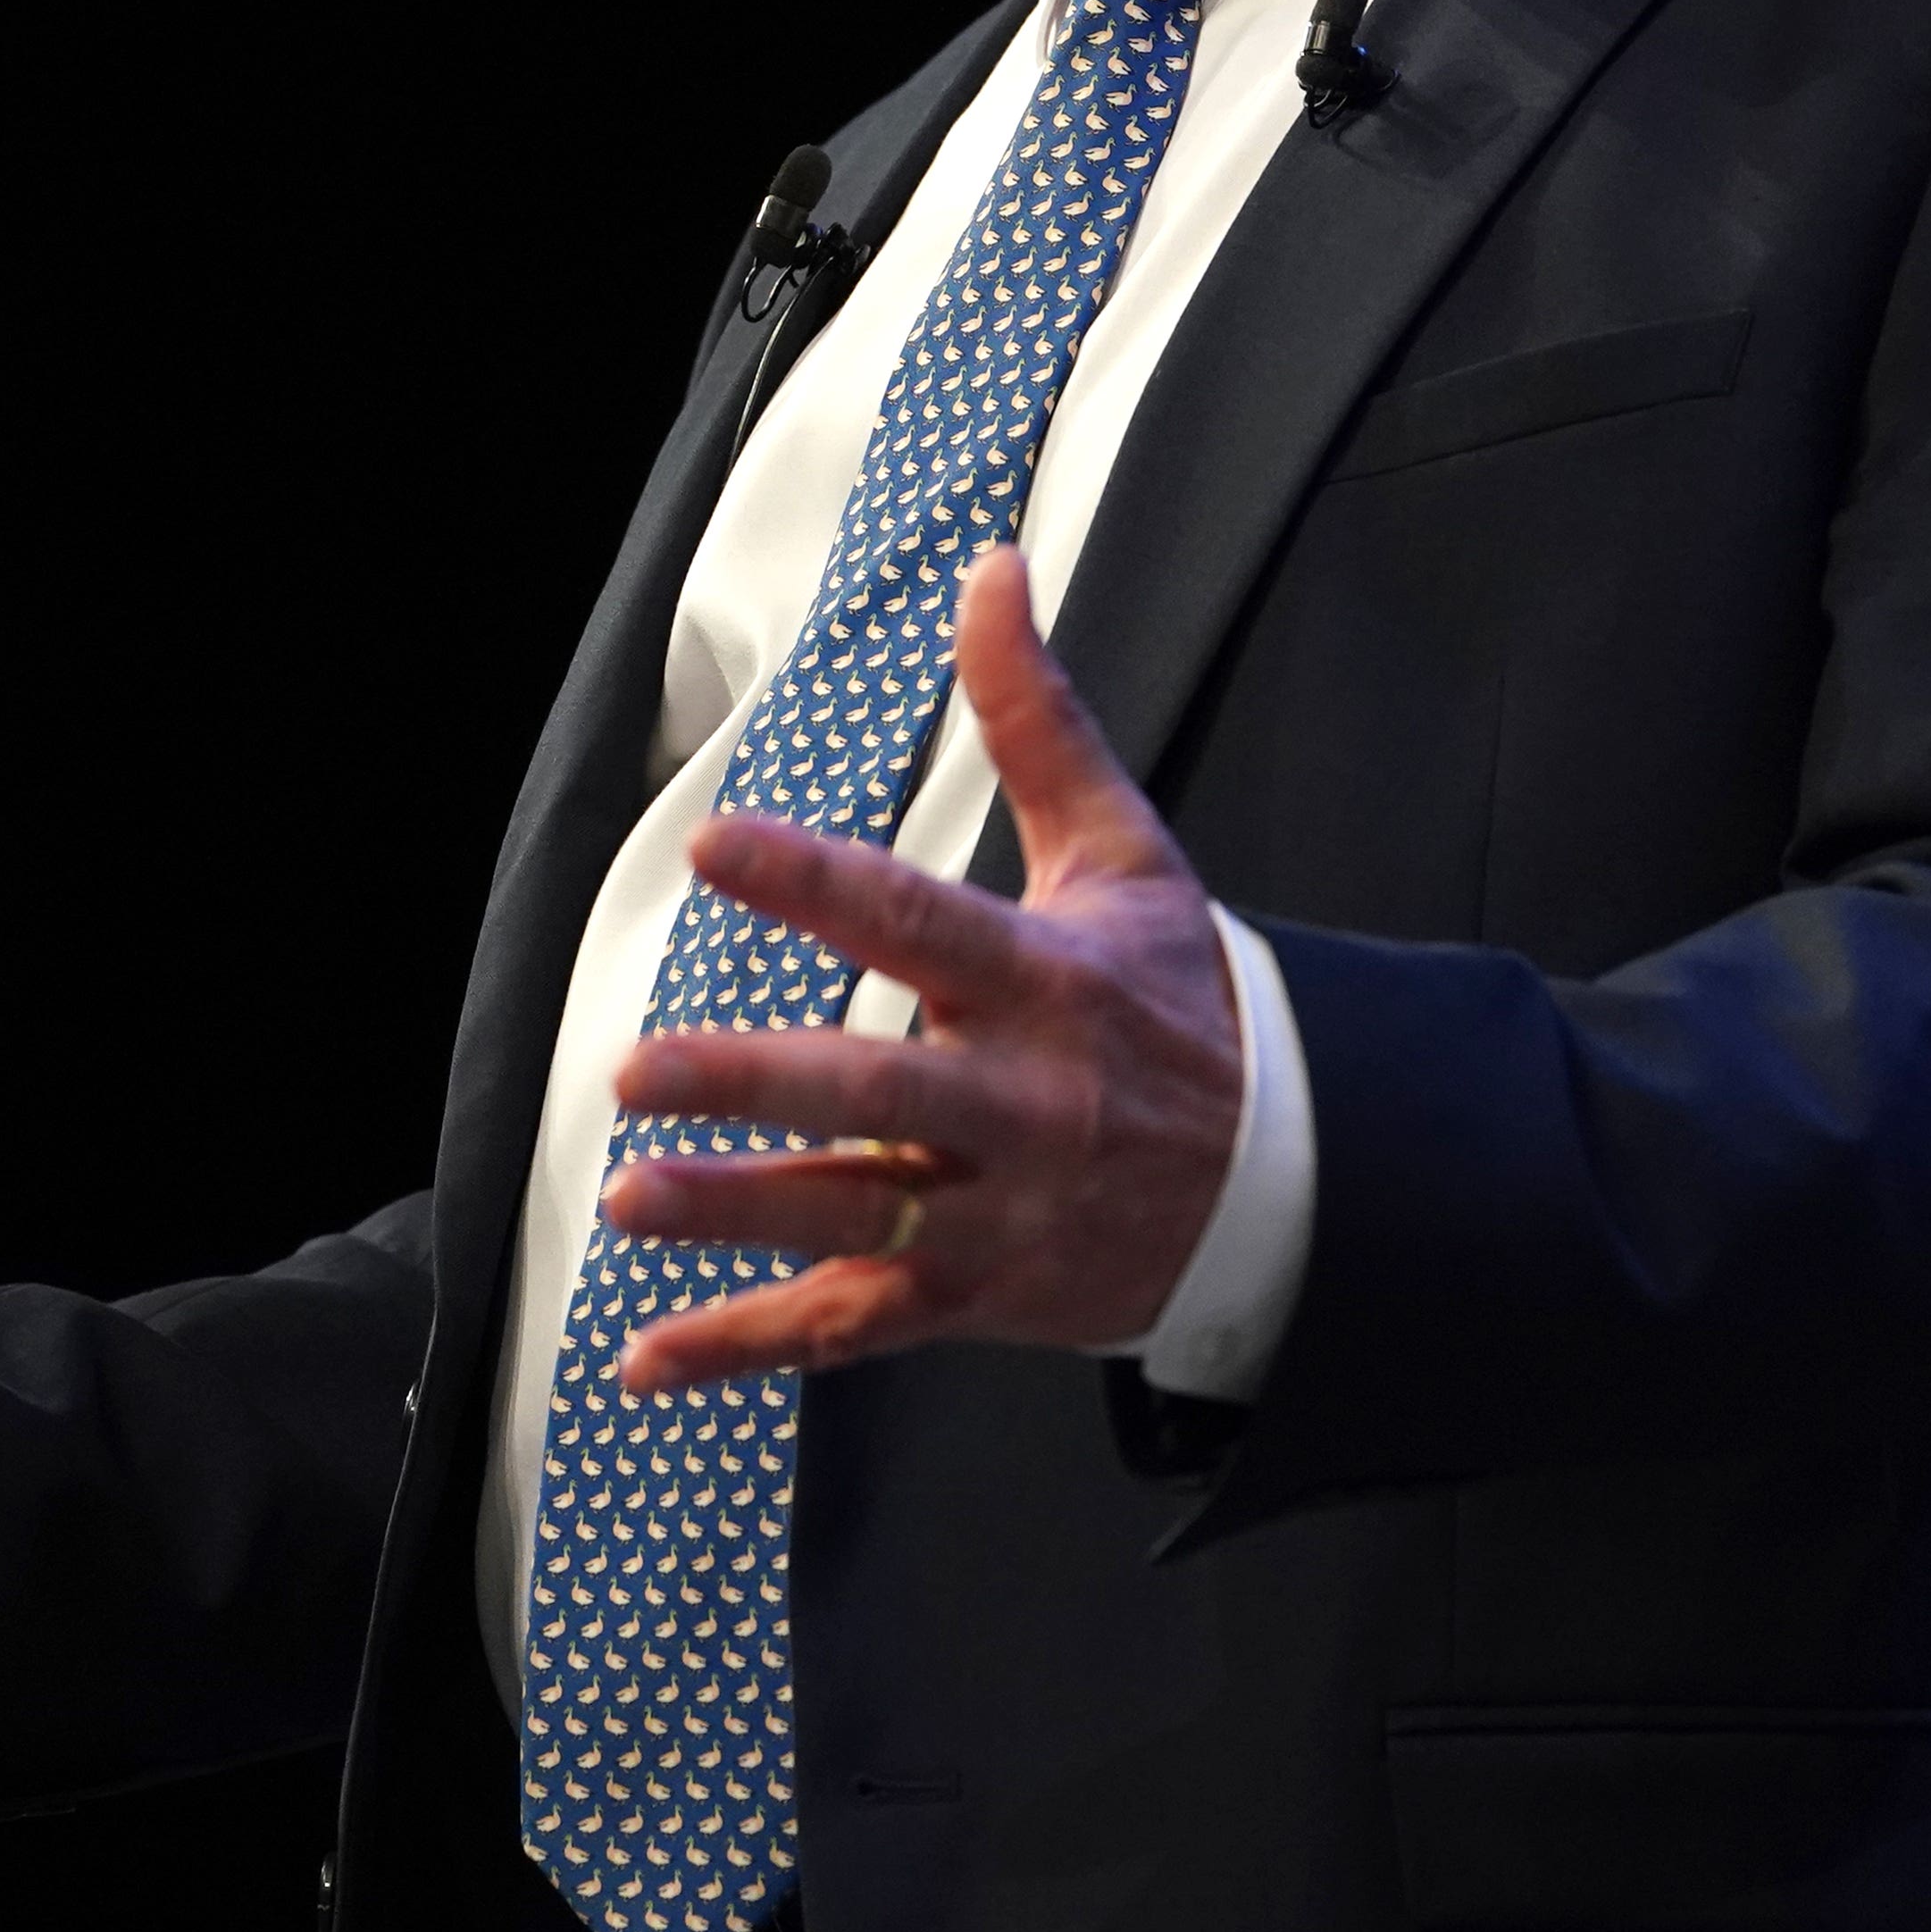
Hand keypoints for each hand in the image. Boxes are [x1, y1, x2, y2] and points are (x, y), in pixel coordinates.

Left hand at [595, 543, 1245, 1388]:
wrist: (1301, 1181)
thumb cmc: (1184, 1000)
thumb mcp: (1125, 853)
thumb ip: (1039, 717)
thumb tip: (991, 572)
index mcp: (1047, 982)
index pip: (917, 917)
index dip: (817, 882)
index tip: (718, 844)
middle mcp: (1024, 1105)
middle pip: (881, 1093)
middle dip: (759, 1088)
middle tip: (638, 1073)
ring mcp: (1002, 1214)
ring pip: (860, 1221)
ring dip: (741, 1219)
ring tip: (628, 1200)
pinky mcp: (982, 1297)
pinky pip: (856, 1331)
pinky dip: (751, 1350)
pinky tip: (648, 1359)